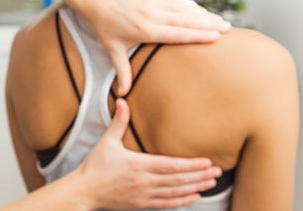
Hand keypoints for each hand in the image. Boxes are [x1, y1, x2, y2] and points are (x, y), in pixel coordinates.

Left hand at [69, 0, 230, 94]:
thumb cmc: (104, 25)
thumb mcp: (112, 49)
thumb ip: (122, 71)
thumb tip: (123, 95)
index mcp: (144, 30)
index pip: (177, 33)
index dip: (197, 35)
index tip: (216, 37)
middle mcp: (152, 14)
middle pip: (186, 20)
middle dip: (208, 24)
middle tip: (228, 28)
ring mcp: (153, 1)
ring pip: (184, 9)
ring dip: (204, 14)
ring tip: (222, 20)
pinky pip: (175, 0)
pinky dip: (190, 6)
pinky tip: (202, 10)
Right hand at [72, 99, 221, 209]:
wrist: (85, 191)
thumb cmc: (95, 166)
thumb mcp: (107, 141)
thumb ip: (118, 122)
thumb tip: (122, 100)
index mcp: (138, 164)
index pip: (171, 166)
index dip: (191, 165)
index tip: (207, 162)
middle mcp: (144, 181)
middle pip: (179, 180)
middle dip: (200, 176)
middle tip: (217, 172)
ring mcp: (144, 195)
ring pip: (176, 193)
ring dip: (195, 188)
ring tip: (211, 183)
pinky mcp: (142, 204)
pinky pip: (167, 204)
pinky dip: (182, 201)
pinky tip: (194, 196)